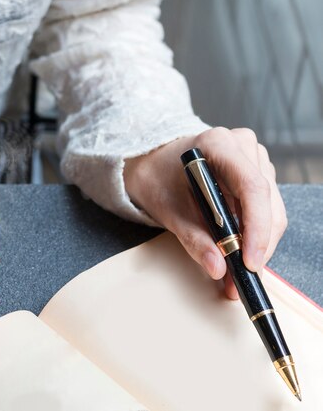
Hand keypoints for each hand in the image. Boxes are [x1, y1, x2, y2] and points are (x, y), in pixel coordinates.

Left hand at [124, 127, 286, 299]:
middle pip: (267, 203)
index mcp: (219, 144)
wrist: (152, 164)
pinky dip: (254, 238)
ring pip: (272, 211)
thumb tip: (218, 268)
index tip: (249, 261)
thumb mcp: (167, 210)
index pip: (252, 187)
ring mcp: (253, 160)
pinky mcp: (256, 176)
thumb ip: (193, 239)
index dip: (256, 228)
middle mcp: (243, 147)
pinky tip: (237, 257)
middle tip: (240, 280)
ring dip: (257, 246)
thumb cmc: (157, 179)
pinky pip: (265, 212)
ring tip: (235, 276)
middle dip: (256, 246)